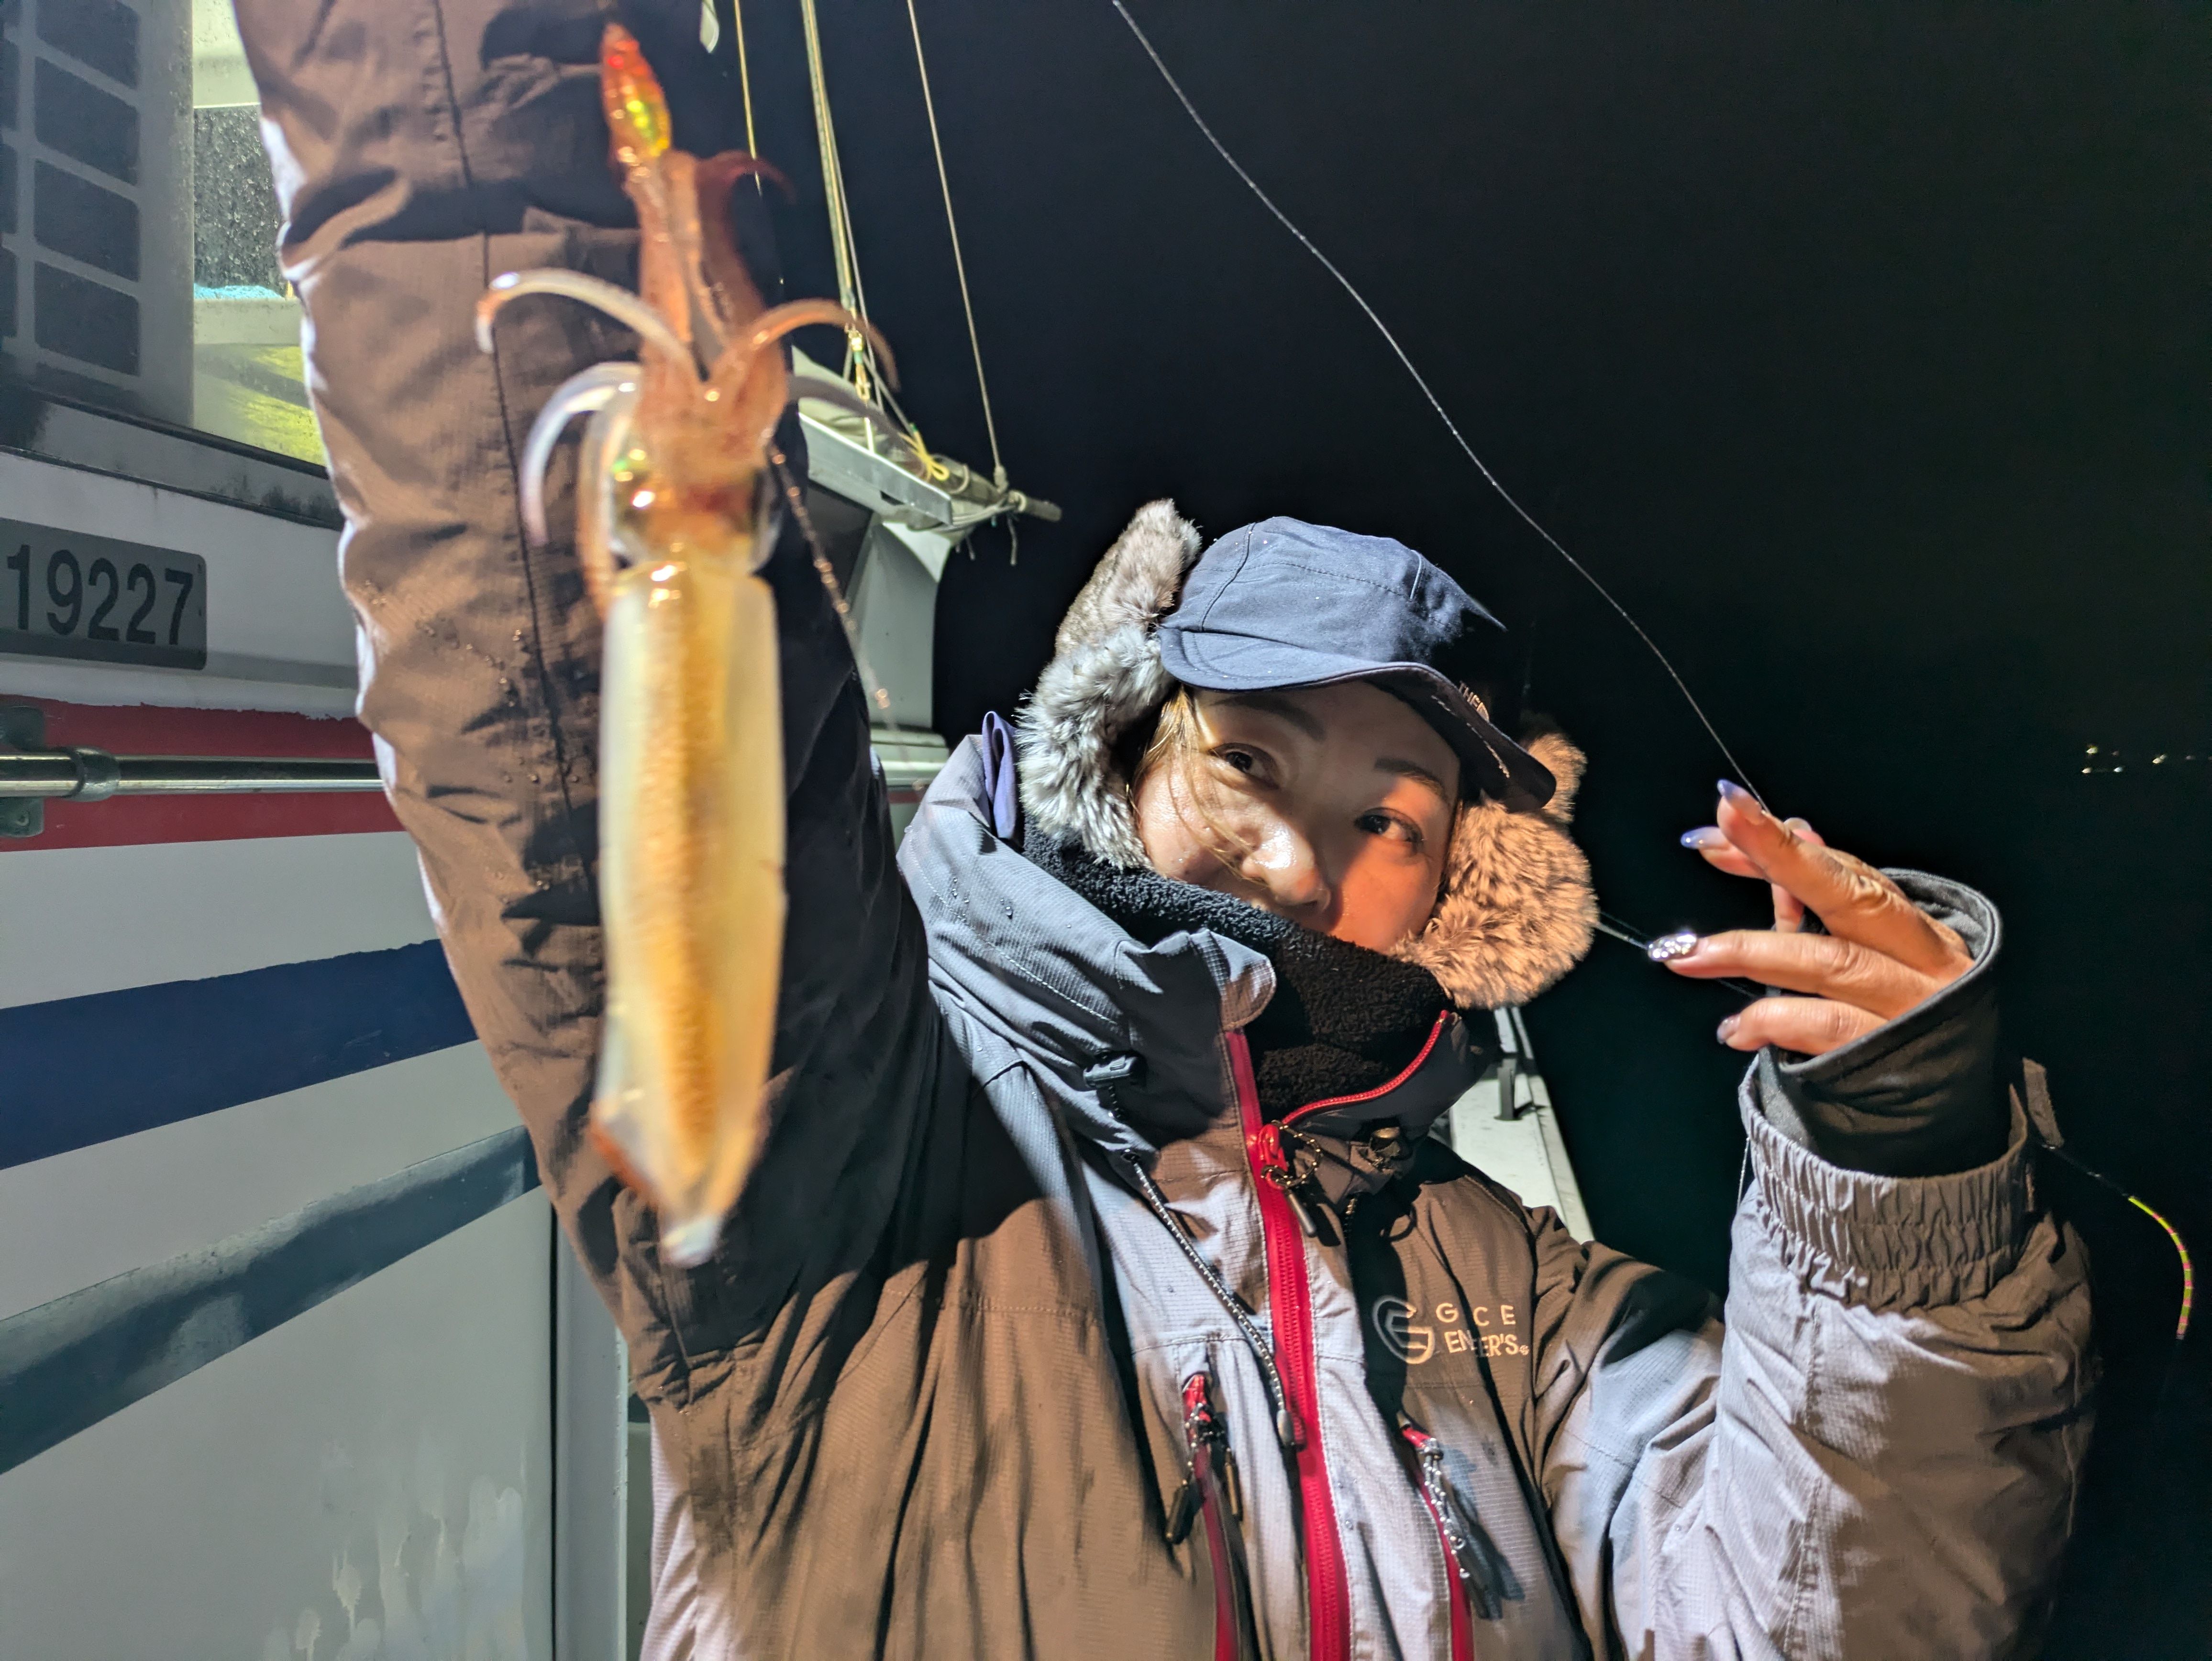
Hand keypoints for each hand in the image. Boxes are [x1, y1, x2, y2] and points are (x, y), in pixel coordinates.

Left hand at [1658, 781, 1973, 1055]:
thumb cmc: (1904, 1017)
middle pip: (1849, 899)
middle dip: (1779, 861)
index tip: (1730, 809)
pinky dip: (1773, 1020)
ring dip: (1751, 952)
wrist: (1953, 1109)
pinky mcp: (1891, 1058)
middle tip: (1712, 841)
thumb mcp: (1871, 953)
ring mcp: (1911, 1010)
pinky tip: (1733, 1027)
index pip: (1847, 872)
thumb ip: (1825, 900)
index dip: (1785, 844)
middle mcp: (1924, 962)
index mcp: (1918, 929)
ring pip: (1829, 963)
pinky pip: (1825, 1026)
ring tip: (1687, 956)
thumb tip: (1788, 831)